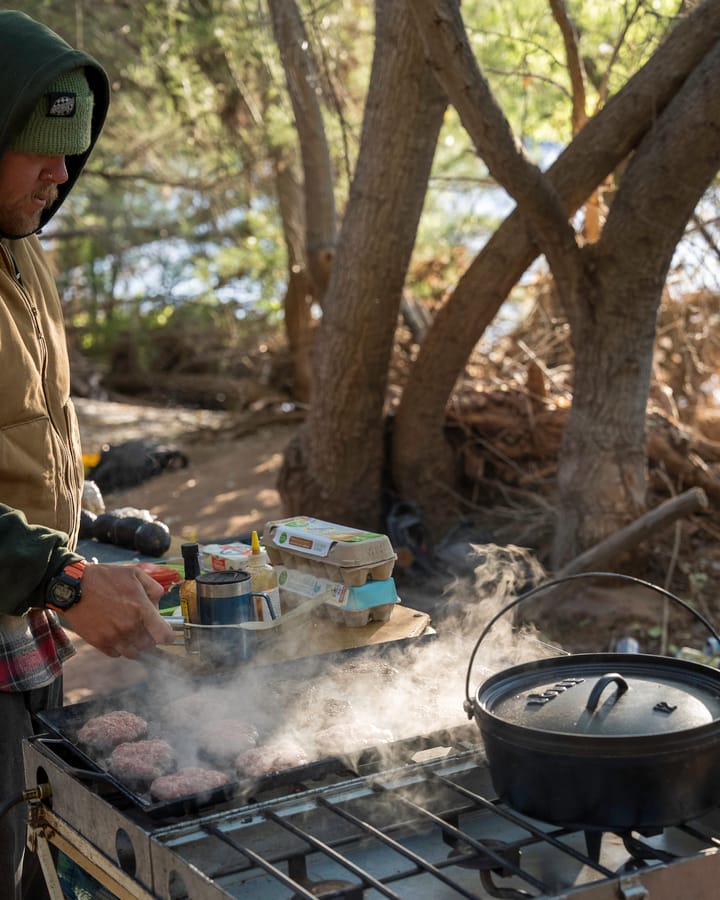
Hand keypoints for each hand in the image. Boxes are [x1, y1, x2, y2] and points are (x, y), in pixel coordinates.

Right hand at [60, 563, 174, 658]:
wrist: (74, 586)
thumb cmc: (105, 578)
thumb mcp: (135, 574)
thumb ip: (153, 588)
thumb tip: (159, 603)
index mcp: (141, 609)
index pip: (164, 635)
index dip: (168, 636)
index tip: (166, 634)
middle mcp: (129, 626)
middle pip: (150, 646)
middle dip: (151, 638)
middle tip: (145, 629)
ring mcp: (114, 637)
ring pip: (134, 653)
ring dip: (136, 645)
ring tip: (130, 632)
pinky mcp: (99, 643)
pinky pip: (116, 654)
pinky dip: (119, 648)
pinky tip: (116, 635)